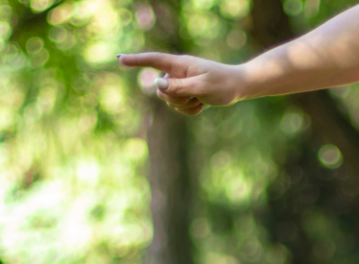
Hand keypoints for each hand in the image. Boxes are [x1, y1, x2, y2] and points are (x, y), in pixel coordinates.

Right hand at [118, 52, 247, 114]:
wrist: (238, 87)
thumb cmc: (222, 83)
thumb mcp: (201, 87)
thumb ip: (179, 87)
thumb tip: (157, 84)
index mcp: (180, 65)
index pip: (153, 61)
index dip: (136, 60)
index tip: (120, 59)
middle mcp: (178, 73)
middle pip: (161, 90)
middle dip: (175, 98)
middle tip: (195, 97)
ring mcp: (181, 84)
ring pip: (169, 101)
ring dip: (184, 106)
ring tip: (201, 100)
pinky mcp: (186, 94)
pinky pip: (178, 108)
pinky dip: (190, 110)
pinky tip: (202, 105)